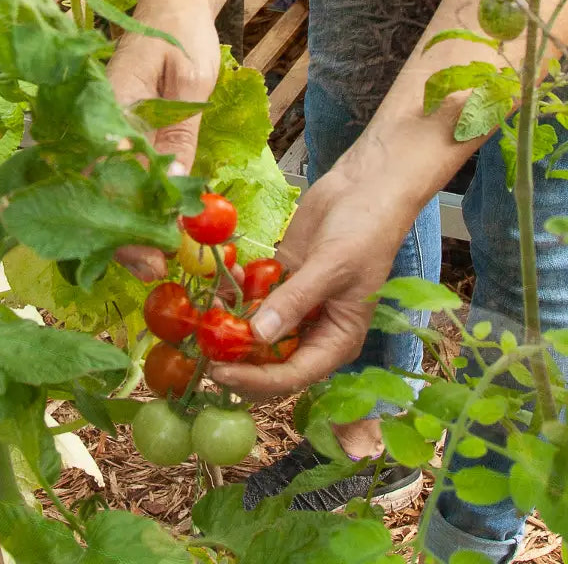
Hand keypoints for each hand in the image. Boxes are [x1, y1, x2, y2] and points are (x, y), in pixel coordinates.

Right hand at [107, 0, 222, 281]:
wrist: (170, 6)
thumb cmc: (181, 33)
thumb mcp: (192, 81)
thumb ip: (178, 134)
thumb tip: (169, 190)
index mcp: (107, 102)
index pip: (103, 168)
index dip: (120, 214)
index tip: (146, 246)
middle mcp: (92, 122)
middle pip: (91, 190)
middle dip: (117, 235)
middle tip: (151, 268)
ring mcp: (98, 131)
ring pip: (95, 193)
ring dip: (119, 231)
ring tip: (151, 264)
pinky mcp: (112, 139)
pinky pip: (110, 181)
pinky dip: (126, 212)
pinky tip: (147, 240)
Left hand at [208, 166, 423, 398]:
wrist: (366, 187)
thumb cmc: (366, 231)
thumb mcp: (332, 267)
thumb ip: (294, 301)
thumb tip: (258, 334)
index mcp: (336, 341)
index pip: (292, 375)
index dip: (255, 380)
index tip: (220, 371)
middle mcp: (312, 332)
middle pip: (268, 361)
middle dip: (236, 356)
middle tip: (202, 344)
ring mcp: (292, 307)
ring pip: (253, 330)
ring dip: (228, 322)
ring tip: (207, 306)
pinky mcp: (277, 282)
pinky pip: (249, 297)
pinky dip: (233, 291)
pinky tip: (223, 276)